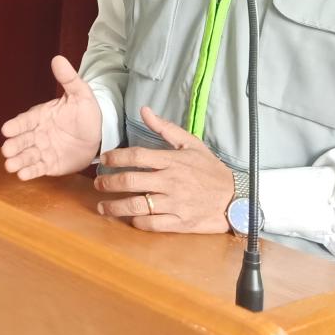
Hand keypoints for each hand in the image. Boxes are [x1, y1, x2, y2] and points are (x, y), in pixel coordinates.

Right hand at [0, 55, 102, 179]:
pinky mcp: (49, 165)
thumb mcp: (80, 94)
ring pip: (27, 155)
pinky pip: (38, 168)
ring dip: (18, 160)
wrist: (98, 135)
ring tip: (10, 166)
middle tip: (6, 150)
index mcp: (41, 116)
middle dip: (13, 145)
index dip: (16, 125)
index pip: (26, 120)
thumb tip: (58, 58)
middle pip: (22, 139)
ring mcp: (42, 149)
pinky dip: (30, 172)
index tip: (6, 129)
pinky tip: (22, 176)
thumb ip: (68, 79)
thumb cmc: (86, 113)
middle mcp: (37, 133)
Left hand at [93, 106, 232, 232]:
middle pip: (131, 181)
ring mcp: (175, 204)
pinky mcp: (180, 223)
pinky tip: (129, 218)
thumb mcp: (192, 144)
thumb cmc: (210, 170)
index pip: (137, 156)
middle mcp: (171, 182)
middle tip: (97, 183)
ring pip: (137, 206)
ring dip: (115, 207)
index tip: (104, 159)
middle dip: (109, 182)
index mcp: (172, 161)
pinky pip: (152, 224)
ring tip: (102, 207)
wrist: (236, 198)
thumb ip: (166, 129)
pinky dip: (137, 222)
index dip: (116, 157)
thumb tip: (144, 110)